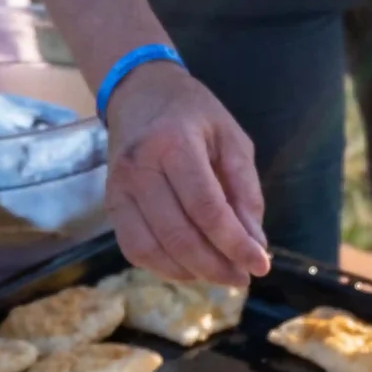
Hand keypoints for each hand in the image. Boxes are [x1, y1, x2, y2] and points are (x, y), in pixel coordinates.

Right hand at [103, 62, 269, 284]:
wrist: (139, 94)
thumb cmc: (193, 114)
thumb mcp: (232, 139)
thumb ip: (245, 190)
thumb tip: (254, 242)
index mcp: (174, 143)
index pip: (207, 209)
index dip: (235, 244)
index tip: (261, 264)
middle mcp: (139, 168)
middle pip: (179, 235)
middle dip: (216, 266)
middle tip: (243, 277)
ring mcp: (118, 188)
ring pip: (153, 250)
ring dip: (192, 272)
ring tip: (221, 274)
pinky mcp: (110, 204)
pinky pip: (134, 249)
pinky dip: (164, 267)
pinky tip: (190, 267)